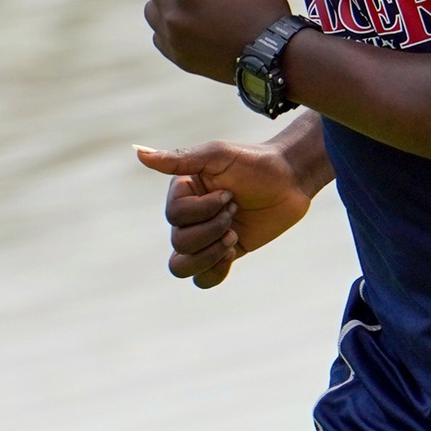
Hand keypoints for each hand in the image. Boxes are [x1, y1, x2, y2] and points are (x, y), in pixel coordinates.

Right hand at [135, 130, 326, 287]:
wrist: (293, 179)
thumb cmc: (256, 162)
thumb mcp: (218, 155)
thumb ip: (179, 159)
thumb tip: (138, 152)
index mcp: (183, 192)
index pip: (174, 216)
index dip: (203, 211)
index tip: (230, 193)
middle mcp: (190, 215)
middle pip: (179, 242)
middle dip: (212, 230)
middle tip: (236, 210)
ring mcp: (206, 236)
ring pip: (182, 265)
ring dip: (210, 254)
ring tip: (233, 236)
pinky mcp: (225, 252)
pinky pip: (202, 278)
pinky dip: (214, 272)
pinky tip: (232, 254)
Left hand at [143, 0, 292, 80]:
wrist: (277, 60)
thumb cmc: (266, 10)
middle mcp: (173, 15)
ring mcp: (172, 39)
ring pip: (152, 7)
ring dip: (171, 1)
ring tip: (204, 9)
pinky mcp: (176, 57)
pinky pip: (158, 33)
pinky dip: (172, 26)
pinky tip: (200, 28)